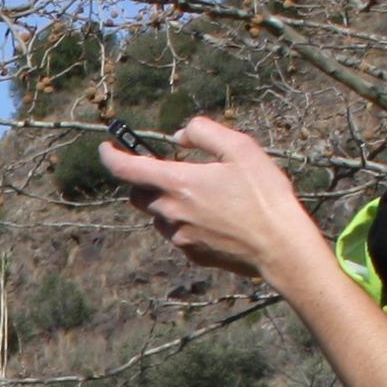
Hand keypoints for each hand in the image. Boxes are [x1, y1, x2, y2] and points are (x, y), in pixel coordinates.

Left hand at [97, 118, 325, 282]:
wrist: (280, 246)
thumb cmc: (264, 195)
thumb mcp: (240, 148)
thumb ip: (204, 132)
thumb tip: (179, 137)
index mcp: (178, 183)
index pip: (126, 169)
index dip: (110, 156)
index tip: (106, 148)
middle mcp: (170, 212)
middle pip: (138, 194)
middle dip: (145, 179)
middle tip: (171, 169)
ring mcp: (179, 237)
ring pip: (157, 215)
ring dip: (166, 201)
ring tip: (202, 193)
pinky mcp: (191, 254)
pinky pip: (177, 233)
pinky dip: (184, 220)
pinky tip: (214, 216)